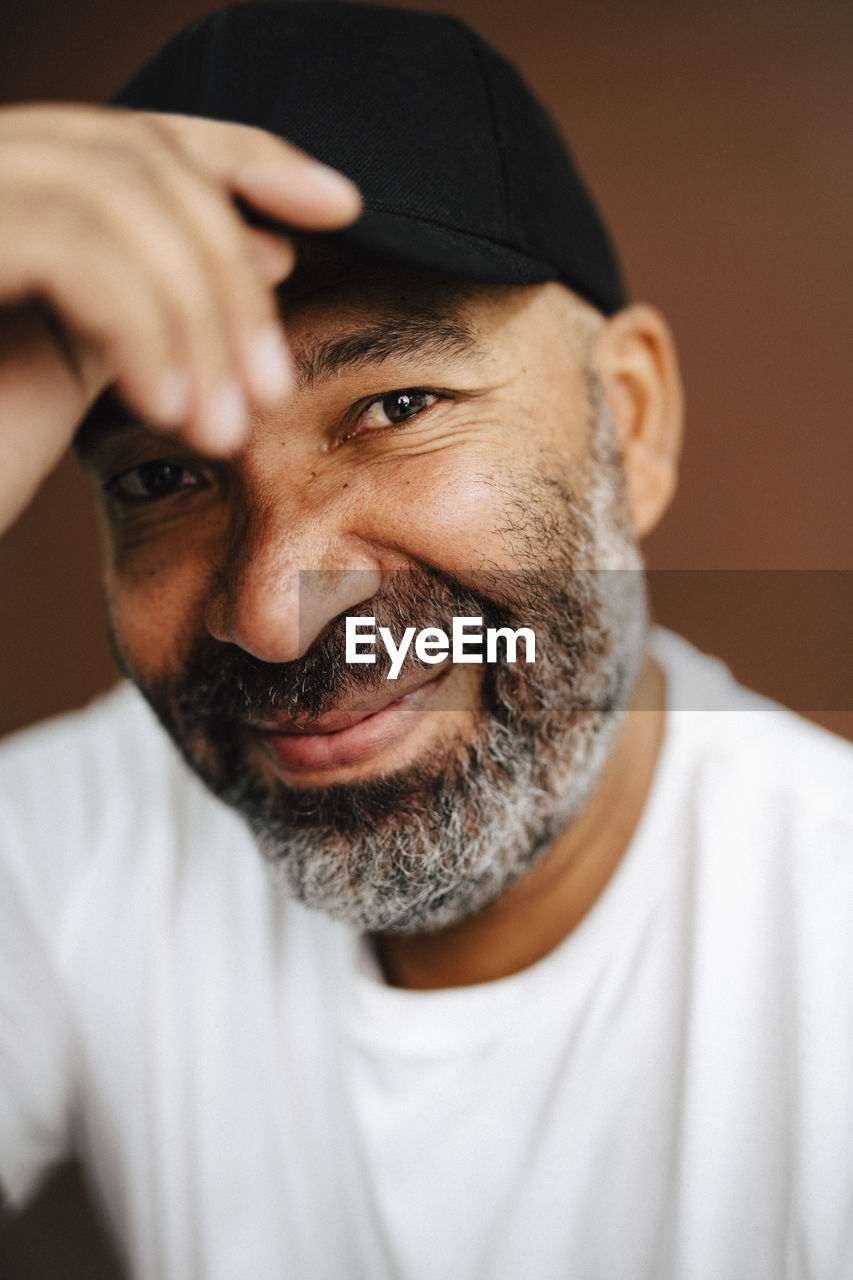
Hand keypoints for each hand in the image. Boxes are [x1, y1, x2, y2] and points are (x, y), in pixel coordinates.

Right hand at [0, 103, 360, 532]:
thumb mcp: (76, 355)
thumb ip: (156, 291)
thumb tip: (268, 239)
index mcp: (7, 186)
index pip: (138, 135)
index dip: (248, 154)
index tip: (342, 205)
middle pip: (138, 158)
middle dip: (229, 272)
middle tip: (273, 382)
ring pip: (118, 195)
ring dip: (200, 316)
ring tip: (228, 422)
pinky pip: (78, 251)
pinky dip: (147, 332)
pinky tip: (172, 413)